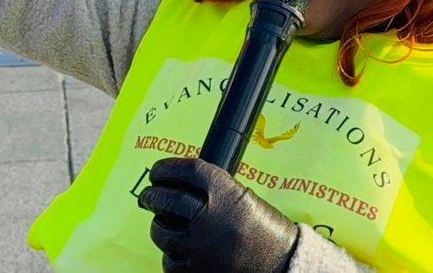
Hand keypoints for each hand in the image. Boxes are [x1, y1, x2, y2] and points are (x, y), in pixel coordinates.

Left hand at [138, 157, 297, 272]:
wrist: (283, 265)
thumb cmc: (267, 233)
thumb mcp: (246, 200)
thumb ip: (216, 192)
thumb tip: (178, 186)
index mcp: (228, 194)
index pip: (188, 171)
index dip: (168, 168)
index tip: (159, 171)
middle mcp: (212, 218)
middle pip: (168, 198)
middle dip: (153, 195)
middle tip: (149, 195)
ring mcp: (202, 248)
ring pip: (162, 232)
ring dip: (158, 226)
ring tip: (162, 224)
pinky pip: (170, 261)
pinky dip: (170, 254)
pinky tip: (175, 250)